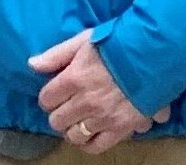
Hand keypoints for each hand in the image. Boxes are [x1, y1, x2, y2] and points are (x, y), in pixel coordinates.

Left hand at [29, 30, 168, 152]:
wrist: (153, 52)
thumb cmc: (118, 42)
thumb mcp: (83, 40)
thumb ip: (57, 54)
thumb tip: (32, 65)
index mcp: (74, 78)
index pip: (46, 99)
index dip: (49, 97)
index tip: (56, 94)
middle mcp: (85, 101)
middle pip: (57, 120)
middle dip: (59, 114)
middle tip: (67, 107)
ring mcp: (103, 117)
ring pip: (74, 135)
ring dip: (73, 129)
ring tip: (79, 121)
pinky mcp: (121, 127)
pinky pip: (97, 146)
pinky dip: (89, 144)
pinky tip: (89, 136)